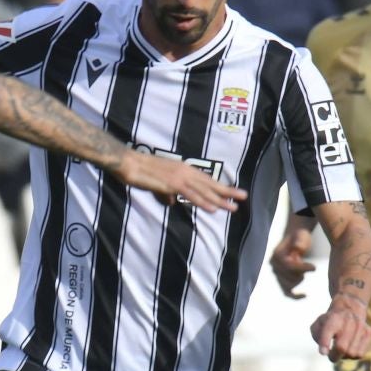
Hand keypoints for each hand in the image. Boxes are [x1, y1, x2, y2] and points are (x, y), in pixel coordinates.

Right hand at [115, 150, 246, 211]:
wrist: (127, 162)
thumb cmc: (139, 171)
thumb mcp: (156, 183)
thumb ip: (166, 193)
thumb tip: (171, 202)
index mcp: (183, 169)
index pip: (205, 180)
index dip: (219, 187)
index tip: (232, 192)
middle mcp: (185, 171)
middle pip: (210, 184)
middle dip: (227, 192)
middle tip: (243, 198)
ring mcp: (179, 177)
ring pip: (204, 191)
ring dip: (219, 200)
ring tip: (233, 207)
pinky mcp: (172, 183)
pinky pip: (191, 195)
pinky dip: (203, 202)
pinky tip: (213, 208)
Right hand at [269, 222, 317, 297]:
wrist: (296, 238)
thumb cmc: (300, 236)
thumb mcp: (302, 236)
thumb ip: (300, 242)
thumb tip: (298, 248)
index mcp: (276, 255)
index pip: (288, 266)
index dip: (302, 268)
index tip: (314, 267)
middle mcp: (274, 266)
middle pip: (289, 277)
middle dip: (301, 272)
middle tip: (308, 263)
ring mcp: (277, 274)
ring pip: (289, 286)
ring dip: (299, 278)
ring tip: (305, 267)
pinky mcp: (282, 279)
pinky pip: (286, 292)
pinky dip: (295, 296)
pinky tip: (305, 295)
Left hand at [310, 298, 370, 360]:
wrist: (350, 308)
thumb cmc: (330, 321)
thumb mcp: (318, 324)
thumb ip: (317, 335)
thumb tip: (324, 352)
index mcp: (333, 318)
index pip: (329, 330)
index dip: (325, 343)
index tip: (323, 353)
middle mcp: (349, 321)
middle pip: (342, 347)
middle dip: (334, 356)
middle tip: (331, 356)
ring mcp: (361, 327)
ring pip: (351, 353)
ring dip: (344, 356)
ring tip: (340, 349)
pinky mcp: (368, 333)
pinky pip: (359, 354)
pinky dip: (352, 355)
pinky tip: (349, 348)